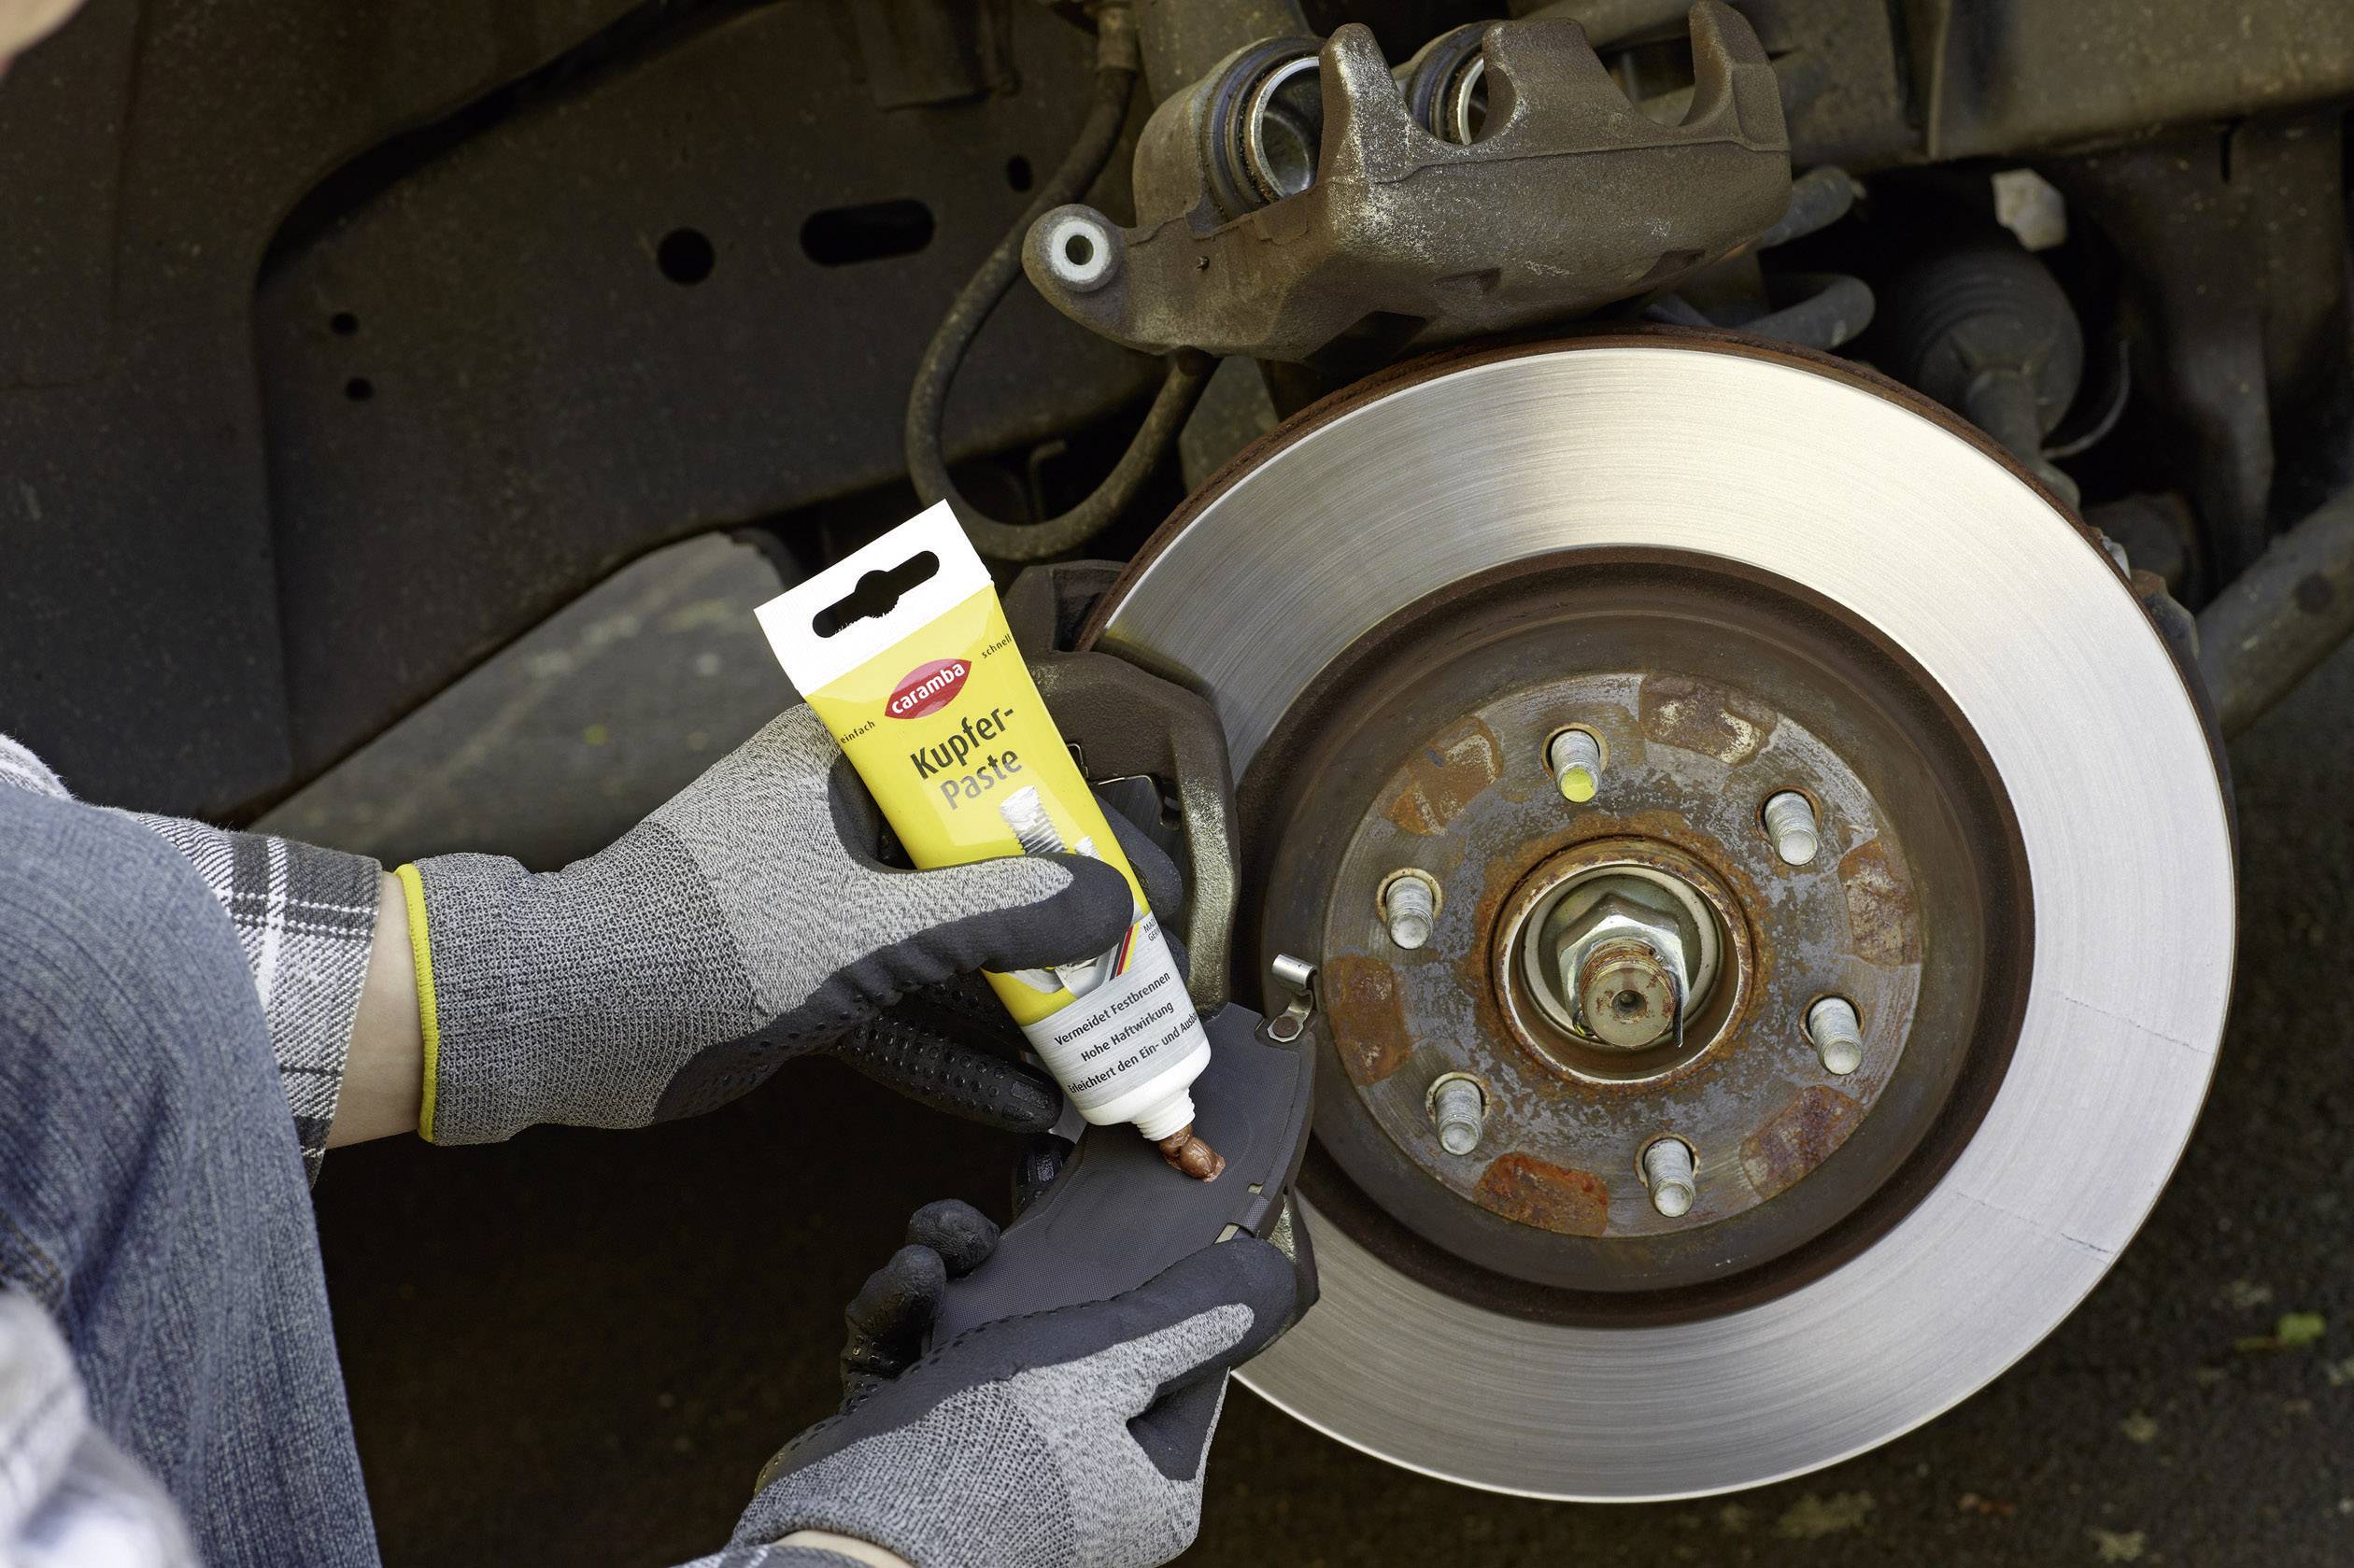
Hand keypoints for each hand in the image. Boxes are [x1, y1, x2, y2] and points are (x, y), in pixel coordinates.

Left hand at [401, 705, 1134, 1143]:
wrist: (559, 1021)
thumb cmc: (693, 942)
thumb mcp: (869, 929)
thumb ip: (995, 917)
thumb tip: (1106, 908)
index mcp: (841, 758)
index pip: (984, 751)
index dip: (1069, 798)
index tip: (1134, 851)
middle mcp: (835, 817)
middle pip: (979, 856)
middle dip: (1059, 913)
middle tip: (1135, 951)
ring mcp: (819, 899)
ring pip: (947, 938)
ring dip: (1018, 991)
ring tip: (1105, 1029)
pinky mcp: (803, 975)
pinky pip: (904, 1006)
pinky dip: (960, 1047)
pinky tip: (1032, 1093)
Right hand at [738, 1199, 1296, 1567]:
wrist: (854, 1533)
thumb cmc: (996, 1458)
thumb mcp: (1114, 1364)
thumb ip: (1193, 1315)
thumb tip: (1273, 1270)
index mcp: (1147, 1475)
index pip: (1183, 1355)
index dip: (1169, 1276)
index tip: (1155, 1205)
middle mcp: (1080, 1473)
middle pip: (1081, 1328)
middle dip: (1045, 1249)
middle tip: (1041, 1176)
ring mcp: (996, 1458)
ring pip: (992, 1326)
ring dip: (965, 1266)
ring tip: (948, 1236)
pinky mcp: (920, 1441)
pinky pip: (925, 1352)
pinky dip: (909, 1309)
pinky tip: (911, 1275)